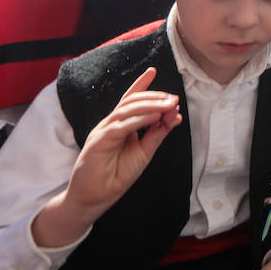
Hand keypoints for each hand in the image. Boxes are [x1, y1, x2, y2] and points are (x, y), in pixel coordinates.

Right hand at [32, 68, 179, 247]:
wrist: (95, 198)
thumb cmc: (116, 176)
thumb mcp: (144, 152)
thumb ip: (157, 134)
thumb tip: (175, 116)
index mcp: (119, 125)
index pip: (130, 100)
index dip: (140, 85)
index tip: (153, 70)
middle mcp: (110, 124)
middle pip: (131, 102)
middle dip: (153, 97)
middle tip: (173, 98)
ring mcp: (102, 131)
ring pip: (127, 110)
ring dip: (150, 105)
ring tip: (169, 104)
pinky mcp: (98, 142)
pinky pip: (121, 126)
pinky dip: (139, 120)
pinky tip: (154, 116)